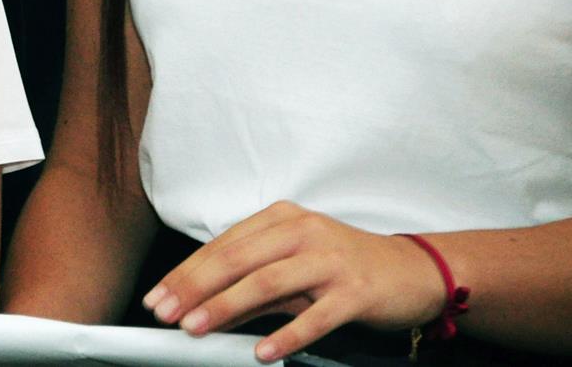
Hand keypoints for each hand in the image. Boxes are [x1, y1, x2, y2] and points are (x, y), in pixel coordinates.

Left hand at [145, 201, 446, 360]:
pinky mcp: (355, 291)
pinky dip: (286, 335)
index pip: (222, 246)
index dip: (186, 272)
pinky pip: (316, 316)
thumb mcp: (293, 268)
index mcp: (281, 219)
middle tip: (166, 313)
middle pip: (236, 260)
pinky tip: (263, 352)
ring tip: (196, 328)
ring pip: (267, 282)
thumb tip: (202, 307)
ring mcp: (330, 260)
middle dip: (194, 288)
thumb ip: (250, 286)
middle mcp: (302, 232)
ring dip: (226, 307)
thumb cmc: (344, 267)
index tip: (157, 296)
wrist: (414, 271)